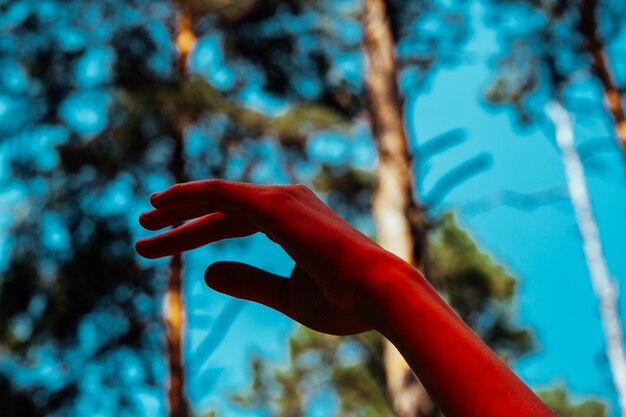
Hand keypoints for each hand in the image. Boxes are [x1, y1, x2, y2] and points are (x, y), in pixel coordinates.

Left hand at [135, 180, 406, 334]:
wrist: (376, 294)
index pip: (233, 223)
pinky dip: (189, 196)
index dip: (197, 233)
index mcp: (291, 222)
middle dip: (181, 220)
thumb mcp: (286, 294)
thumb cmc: (342, 300)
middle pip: (220, 211)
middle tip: (145, 229)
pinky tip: (162, 205)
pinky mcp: (274, 204)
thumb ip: (248, 282)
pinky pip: (221, 194)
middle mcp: (285, 202)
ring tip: (144, 221)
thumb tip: (207, 274)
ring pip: (216, 199)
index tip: (165, 244)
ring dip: (177, 209)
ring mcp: (280, 199)